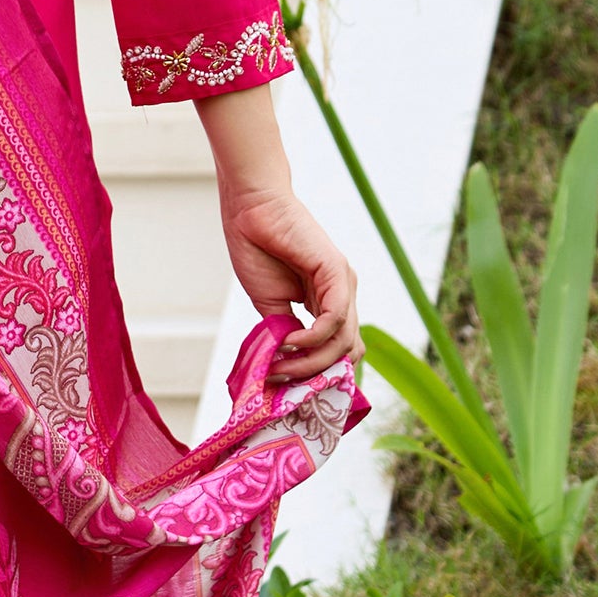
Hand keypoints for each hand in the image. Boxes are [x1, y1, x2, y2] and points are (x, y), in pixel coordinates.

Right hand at [220, 183, 361, 384]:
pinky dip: (312, 338)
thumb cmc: (257, 249)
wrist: (251, 211)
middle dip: (314, 374)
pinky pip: (334, 319)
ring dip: (311, 362)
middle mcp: (343, 294)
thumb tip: (286, 364)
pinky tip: (289, 341)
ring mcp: (344, 284)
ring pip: (344, 342)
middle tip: (281, 381)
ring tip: (280, 365)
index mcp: (328, 301)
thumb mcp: (270, 304)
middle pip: (347, 351)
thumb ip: (283, 332)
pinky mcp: (337, 272)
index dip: (321, 371)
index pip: (342, 349)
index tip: (290, 385)